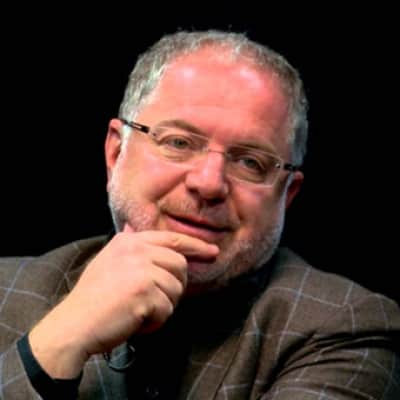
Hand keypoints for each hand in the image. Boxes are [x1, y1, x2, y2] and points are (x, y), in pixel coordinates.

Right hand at [29, 228, 217, 377]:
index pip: (172, 239)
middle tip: (157, 301)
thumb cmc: (94, 297)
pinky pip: (167, 309)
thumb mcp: (108, 261)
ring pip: (176, 289)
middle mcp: (137, 250)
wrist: (75, 323)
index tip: (212, 252)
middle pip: (180, 265)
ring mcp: (141, 269)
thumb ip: (127, 245)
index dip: (196, 245)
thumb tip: (132, 229)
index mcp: (130, 241)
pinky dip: (155, 321)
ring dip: (163, 306)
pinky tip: (136, 321)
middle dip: (175, 286)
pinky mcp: (145, 291)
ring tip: (140, 311)